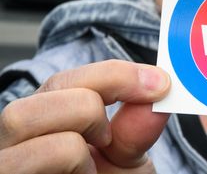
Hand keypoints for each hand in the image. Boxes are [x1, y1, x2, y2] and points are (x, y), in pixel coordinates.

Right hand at [0, 60, 170, 172]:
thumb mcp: (126, 160)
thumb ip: (137, 128)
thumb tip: (158, 88)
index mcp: (52, 116)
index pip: (72, 76)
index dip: (117, 74)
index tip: (161, 85)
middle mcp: (22, 133)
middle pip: (48, 86)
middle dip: (94, 104)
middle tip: (110, 137)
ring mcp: (7, 157)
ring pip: (26, 115)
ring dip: (78, 135)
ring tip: (90, 163)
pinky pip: (26, 157)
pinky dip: (69, 160)